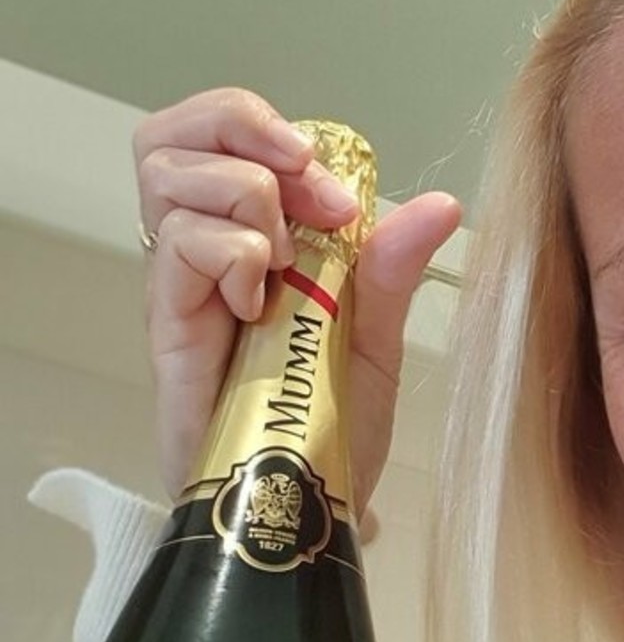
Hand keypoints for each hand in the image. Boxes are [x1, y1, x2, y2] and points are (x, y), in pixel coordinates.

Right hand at [134, 87, 461, 510]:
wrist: (300, 513)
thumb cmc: (327, 432)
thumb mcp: (375, 342)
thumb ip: (392, 270)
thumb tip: (439, 203)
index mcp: (256, 234)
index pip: (225, 130)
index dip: (273, 128)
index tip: (339, 192)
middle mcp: (207, 247)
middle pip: (174, 132)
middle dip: (241, 127)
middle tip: (308, 191)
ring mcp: (182, 283)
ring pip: (167, 171)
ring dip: (243, 194)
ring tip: (284, 261)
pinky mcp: (168, 323)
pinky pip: (178, 242)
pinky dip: (231, 251)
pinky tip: (258, 304)